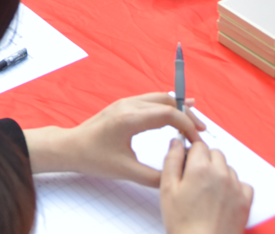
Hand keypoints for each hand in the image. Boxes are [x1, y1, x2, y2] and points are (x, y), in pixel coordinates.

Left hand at [26, 93, 203, 183]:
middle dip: (187, 114)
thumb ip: (154, 176)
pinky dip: (166, 105)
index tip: (198, 142)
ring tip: (194, 121)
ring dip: (177, 108)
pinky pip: (150, 99)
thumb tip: (177, 176)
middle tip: (202, 131)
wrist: (72, 146)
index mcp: (131, 118)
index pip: (168, 114)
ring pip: (159, 97)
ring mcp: (126, 102)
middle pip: (167, 101)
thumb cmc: (96, 159)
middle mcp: (130, 104)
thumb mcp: (126, 171)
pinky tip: (175, 110)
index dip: (187, 125)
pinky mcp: (123, 105)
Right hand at [160, 138, 252, 233]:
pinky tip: (223, 199)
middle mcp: (221, 173)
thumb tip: (176, 142)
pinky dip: (235, 187)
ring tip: (208, 193)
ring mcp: (235, 187)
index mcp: (200, 167)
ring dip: (219, 173)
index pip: (198, 145)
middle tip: (195, 180)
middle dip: (205, 161)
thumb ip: (172, 160)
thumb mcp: (167, 189)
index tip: (186, 165)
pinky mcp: (245, 202)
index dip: (190, 153)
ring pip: (228, 168)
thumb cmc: (183, 223)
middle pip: (215, 153)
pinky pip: (243, 184)